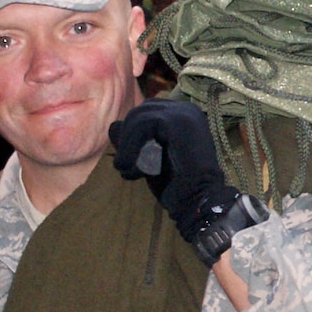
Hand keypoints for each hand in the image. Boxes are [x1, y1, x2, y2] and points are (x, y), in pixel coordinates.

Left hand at [111, 97, 231, 229]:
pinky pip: (143, 124)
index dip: (130, 136)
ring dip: (127, 146)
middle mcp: (186, 109)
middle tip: (125, 168)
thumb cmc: (175, 185)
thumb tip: (114, 125)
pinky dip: (131, 146)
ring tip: (127, 170)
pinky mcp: (179, 121)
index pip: (145, 113)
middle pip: (140, 111)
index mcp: (182, 116)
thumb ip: (132, 140)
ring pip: (139, 116)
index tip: (129, 164)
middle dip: (127, 139)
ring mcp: (184, 113)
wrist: (197, 202)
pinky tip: (135, 170)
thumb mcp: (147, 158)